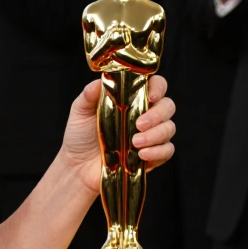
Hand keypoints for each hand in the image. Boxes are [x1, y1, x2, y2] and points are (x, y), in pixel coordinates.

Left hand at [60, 77, 175, 194]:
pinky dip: (158, 151)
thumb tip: (100, 81)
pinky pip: (167, 150)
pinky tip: (142, 154)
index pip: (155, 85)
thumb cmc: (80, 136)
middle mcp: (144, 114)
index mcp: (130, 99)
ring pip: (169, 128)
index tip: (150, 96)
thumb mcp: (79, 112)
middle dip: (158, 114)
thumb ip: (88, 96)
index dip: (158, 87)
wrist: (78, 167)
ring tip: (135, 142)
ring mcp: (150, 135)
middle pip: (168, 106)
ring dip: (156, 134)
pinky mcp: (152, 156)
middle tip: (139, 124)